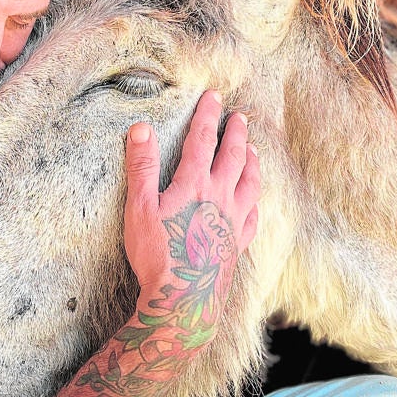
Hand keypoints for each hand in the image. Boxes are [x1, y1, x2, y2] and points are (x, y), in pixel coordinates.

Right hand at [46, 92, 260, 396]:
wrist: (184, 301)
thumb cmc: (158, 255)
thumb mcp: (140, 208)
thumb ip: (141, 166)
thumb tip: (141, 127)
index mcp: (195, 184)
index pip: (202, 141)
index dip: (206, 116)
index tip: (213, 96)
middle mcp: (220, 198)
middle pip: (233, 156)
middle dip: (235, 133)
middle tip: (239, 116)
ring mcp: (233, 222)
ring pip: (250, 184)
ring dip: (252, 162)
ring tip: (254, 150)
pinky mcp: (237, 244)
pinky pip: (253, 217)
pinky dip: (255, 202)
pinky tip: (254, 201)